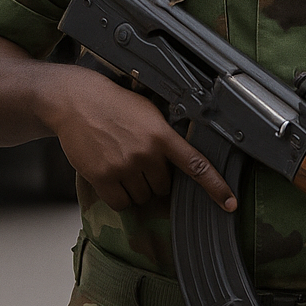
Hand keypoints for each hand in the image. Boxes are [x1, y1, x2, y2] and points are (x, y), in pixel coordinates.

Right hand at [46, 65, 236, 213]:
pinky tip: (109, 175)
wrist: (76, 101)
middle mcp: (146, 152)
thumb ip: (163, 135)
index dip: (215, 186)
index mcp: (161, 134)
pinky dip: (117, 196)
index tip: (230, 203)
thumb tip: (175, 160)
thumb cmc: (111, 104)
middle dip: (152, 179)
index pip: (195, 164)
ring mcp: (124, 166)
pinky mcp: (103, 177)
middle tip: (135, 159)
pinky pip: (120, 203)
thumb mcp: (147, 112)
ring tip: (119, 162)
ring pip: (141, 197)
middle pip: (162, 187)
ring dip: (134, 188)